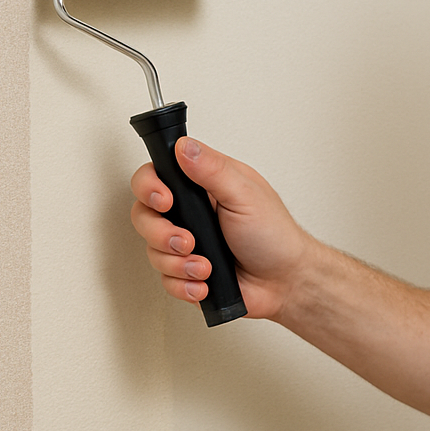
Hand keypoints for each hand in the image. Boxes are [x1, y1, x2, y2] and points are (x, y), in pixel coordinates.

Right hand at [130, 138, 315, 320]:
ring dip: (177, 263)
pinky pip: (166, 279)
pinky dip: (184, 284)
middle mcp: (191, 212)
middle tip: (187, 242)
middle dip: (161, 233)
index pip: (157, 175)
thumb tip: (184, 146)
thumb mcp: (245, 195)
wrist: (285, 281)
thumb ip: (212, 170)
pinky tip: (205, 282)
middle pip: (144, 215)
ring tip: (206, 267)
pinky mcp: (187, 271)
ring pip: (153, 251)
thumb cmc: (274, 235)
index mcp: (204, 185)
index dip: (150, 187)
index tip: (164, 201)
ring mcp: (187, 243)